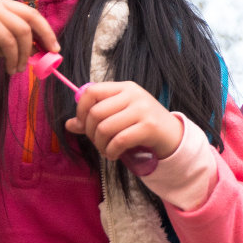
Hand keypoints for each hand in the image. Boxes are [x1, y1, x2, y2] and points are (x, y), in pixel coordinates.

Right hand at [0, 0, 61, 74]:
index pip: (30, 13)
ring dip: (25, 54)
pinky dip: (13, 57)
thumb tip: (38, 50)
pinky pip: (8, 41)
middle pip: (32, 17)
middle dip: (46, 36)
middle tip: (52, 55)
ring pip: (22, 31)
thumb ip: (13, 43)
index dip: (45, 30)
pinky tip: (10, 68)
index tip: (53, 48)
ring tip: (19, 69)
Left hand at [66, 81, 183, 160]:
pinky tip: (114, 155)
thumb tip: (69, 124)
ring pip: (104, 128)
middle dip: (90, 133)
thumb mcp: (120, 116)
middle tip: (98, 142)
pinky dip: (111, 152)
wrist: (173, 135)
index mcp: (124, 87)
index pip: (91, 91)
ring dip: (100, 145)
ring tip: (106, 150)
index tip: (83, 124)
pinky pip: (118, 140)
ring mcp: (142, 109)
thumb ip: (95, 118)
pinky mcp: (149, 126)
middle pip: (95, 113)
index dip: (81, 110)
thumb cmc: (143, 125)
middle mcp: (133, 94)